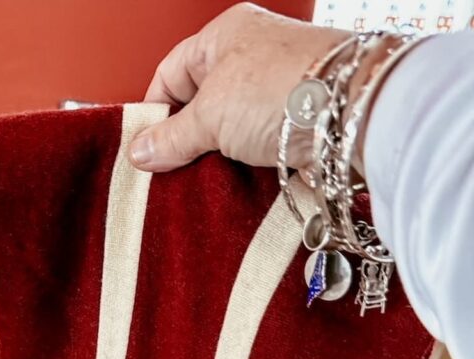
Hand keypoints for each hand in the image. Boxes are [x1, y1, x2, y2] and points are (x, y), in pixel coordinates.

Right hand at [129, 3, 349, 171]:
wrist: (354, 112)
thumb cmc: (284, 89)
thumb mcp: (210, 115)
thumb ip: (172, 137)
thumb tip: (140, 152)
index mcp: (225, 35)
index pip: (171, 73)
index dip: (154, 112)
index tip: (144, 150)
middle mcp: (254, 57)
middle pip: (201, 104)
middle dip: (185, 140)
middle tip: (170, 173)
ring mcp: (277, 91)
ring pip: (230, 130)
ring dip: (216, 159)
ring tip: (203, 183)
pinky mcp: (297, 124)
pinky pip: (259, 149)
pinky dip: (245, 169)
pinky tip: (234, 186)